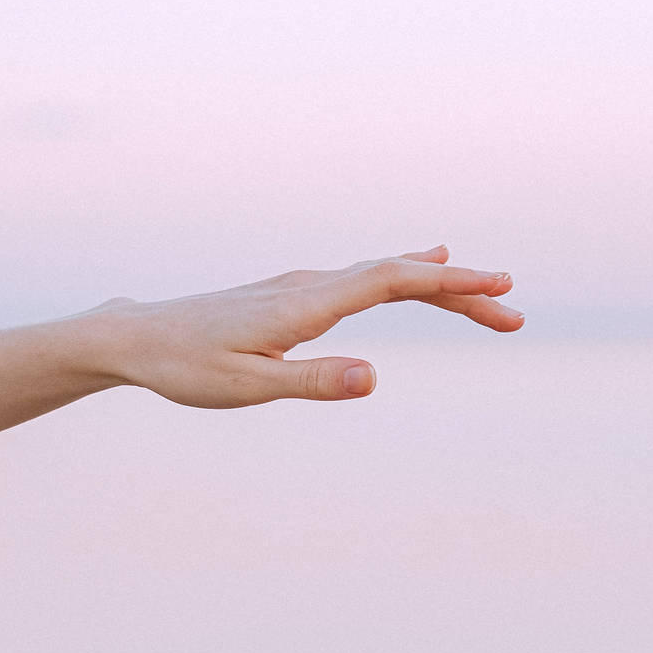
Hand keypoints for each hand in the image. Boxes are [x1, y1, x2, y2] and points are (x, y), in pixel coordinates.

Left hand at [91, 245, 520, 407]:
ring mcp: (306, 285)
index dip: (451, 281)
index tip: (500, 286)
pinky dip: (409, 276)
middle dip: (462, 291)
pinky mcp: (298, 293)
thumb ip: (312, 381)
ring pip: (387, 275)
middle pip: (402, 275)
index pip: (394, 281)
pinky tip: (423, 265)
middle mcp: (313, 284)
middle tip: (515, 314)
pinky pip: (369, 277)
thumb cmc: (187, 367)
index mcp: (308, 303)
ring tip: (490, 296)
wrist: (136, 336)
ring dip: (440, 286)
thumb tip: (374, 377)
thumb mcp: (246, 387)